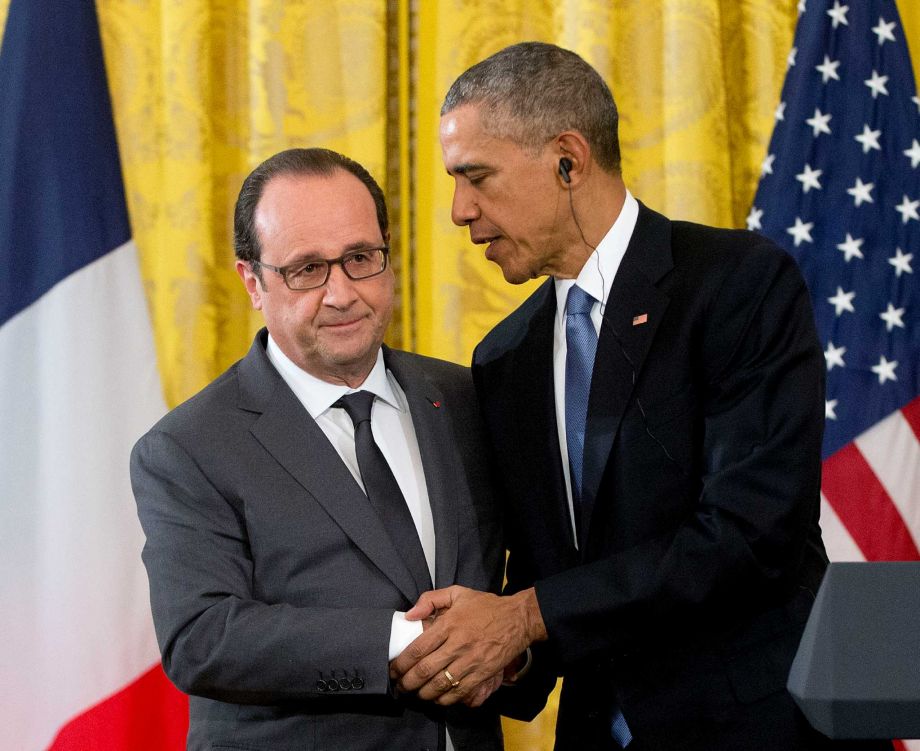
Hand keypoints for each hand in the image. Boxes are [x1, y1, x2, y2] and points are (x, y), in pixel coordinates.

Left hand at [389, 585, 545, 705]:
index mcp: (449, 624)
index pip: (418, 649)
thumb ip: (430, 600)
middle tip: (400, 686)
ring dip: (423, 693)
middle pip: (425, 670)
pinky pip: (459, 692)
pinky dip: (445, 699)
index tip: (393, 670)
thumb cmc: (486, 606)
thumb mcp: (457, 593)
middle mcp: (457, 644)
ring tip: (415, 693)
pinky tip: (437, 698)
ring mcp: (471, 661)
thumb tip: (410, 615)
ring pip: (440, 684)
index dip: (401, 663)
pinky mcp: (483, 673)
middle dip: (407, 682)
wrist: (518, 619)